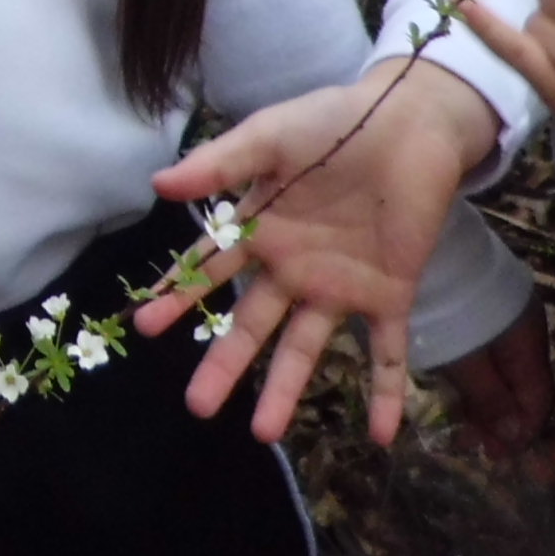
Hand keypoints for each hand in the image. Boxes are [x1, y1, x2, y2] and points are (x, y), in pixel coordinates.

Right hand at [140, 59, 502, 445]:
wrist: (410, 121)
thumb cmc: (334, 123)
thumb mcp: (269, 136)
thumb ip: (218, 164)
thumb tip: (158, 185)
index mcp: (262, 229)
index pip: (210, 270)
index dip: (178, 297)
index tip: (144, 326)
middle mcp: (293, 267)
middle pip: (251, 324)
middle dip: (223, 364)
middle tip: (198, 406)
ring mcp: (339, 285)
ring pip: (306, 347)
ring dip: (287, 390)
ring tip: (263, 433)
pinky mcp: (388, 293)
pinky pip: (386, 350)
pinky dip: (387, 392)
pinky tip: (382, 434)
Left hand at [439, 297, 554, 458]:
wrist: (412, 234)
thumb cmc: (447, 297)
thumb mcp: (466, 351)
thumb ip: (489, 393)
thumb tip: (515, 437)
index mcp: (525, 337)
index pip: (538, 396)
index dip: (527, 431)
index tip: (509, 460)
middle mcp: (513, 332)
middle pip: (517, 389)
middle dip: (505, 425)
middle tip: (481, 451)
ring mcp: (488, 325)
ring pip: (494, 378)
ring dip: (484, 410)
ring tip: (466, 438)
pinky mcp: (463, 317)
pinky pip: (473, 362)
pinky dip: (468, 388)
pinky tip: (455, 407)